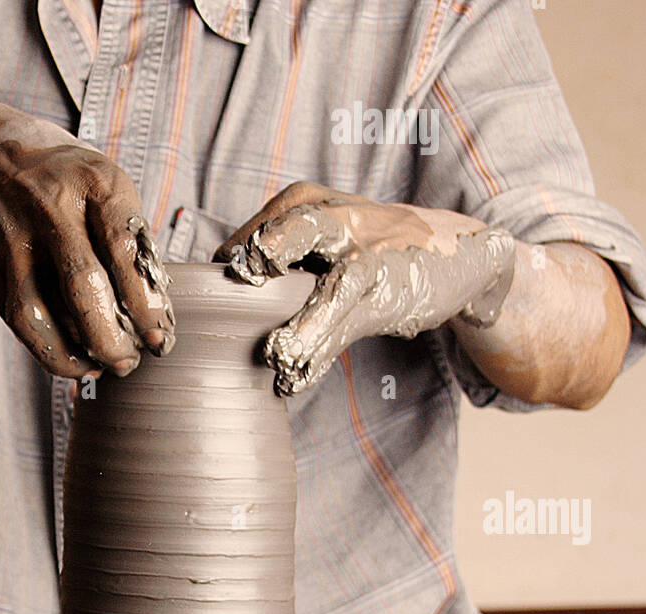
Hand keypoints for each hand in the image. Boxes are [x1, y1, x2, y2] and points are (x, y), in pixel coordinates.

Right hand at [0, 100, 175, 378]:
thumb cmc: (55, 176)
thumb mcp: (97, 181)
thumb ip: (122, 235)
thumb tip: (148, 312)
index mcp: (91, 179)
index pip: (124, 249)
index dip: (145, 304)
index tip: (159, 337)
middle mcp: (49, 205)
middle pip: (84, 285)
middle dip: (113, 337)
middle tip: (132, 361)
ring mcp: (12, 237)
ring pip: (43, 314)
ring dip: (78, 353)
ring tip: (105, 366)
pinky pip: (21, 321)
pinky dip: (52, 351)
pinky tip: (75, 359)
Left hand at [214, 182, 514, 394]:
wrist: (456, 254)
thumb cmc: (367, 250)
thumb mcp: (314, 246)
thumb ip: (267, 272)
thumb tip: (210, 313)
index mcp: (302, 203)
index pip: (249, 234)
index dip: (217, 273)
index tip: (190, 313)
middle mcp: (335, 218)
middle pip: (292, 232)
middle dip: (263, 258)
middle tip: (233, 290)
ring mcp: (368, 254)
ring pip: (331, 288)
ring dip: (303, 327)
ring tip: (277, 357)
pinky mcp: (391, 290)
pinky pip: (353, 324)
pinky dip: (324, 353)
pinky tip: (295, 379)